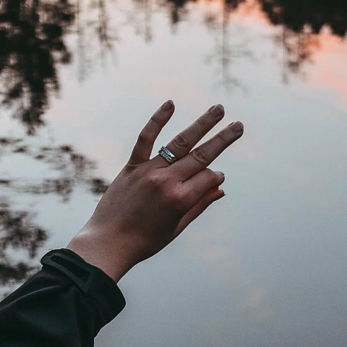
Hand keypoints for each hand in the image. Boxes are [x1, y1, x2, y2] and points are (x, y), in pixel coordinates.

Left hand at [66, 100, 243, 282]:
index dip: (216, 177)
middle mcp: (166, 182)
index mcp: (180, 200)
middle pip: (201, 156)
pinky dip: (157, 121)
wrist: (107, 243)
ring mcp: (149, 171)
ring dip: (202, 124)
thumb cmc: (144, 241)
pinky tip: (170, 104)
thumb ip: (198, 205)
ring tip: (218, 109)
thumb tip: (220, 187)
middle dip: (223, 139)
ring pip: (180, 143)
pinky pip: (146, 139)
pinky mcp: (132, 166)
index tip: (217, 178)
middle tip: (239, 125)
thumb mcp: (176, 227)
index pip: (209, 177)